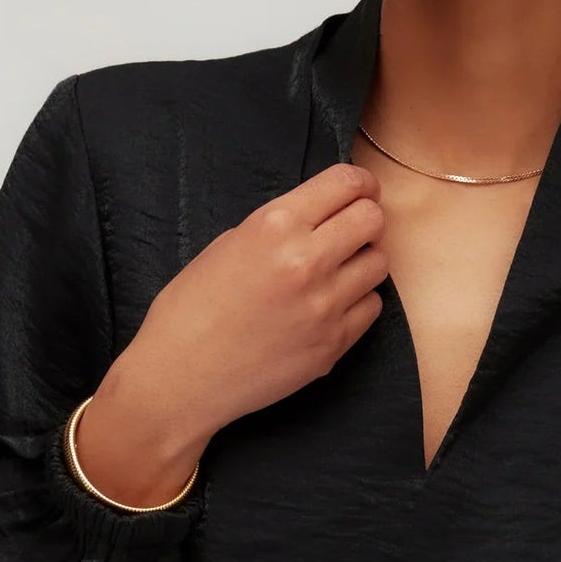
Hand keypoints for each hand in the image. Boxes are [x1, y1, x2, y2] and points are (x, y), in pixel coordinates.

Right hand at [71, 164, 388, 503]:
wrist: (181, 378)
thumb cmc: (190, 311)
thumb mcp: (227, 245)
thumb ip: (280, 227)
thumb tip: (322, 217)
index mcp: (274, 226)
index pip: (345, 183)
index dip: (360, 183)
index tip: (361, 190)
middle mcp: (306, 260)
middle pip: (372, 219)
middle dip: (367, 218)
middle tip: (354, 230)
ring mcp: (325, 305)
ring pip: (379, 264)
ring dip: (363, 261)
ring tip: (338, 272)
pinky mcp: (333, 344)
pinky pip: (371, 307)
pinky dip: (358, 302)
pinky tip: (330, 306)